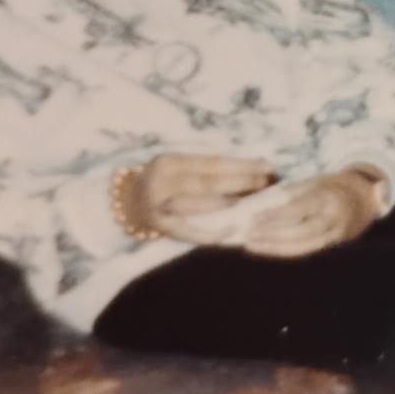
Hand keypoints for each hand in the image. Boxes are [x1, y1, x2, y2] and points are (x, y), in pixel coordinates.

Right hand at [136, 153, 276, 229]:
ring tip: (251, 202)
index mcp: (170, 161)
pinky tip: (231, 232)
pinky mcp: (160, 227)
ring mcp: (159, 205)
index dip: (241, 165)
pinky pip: (188, 231)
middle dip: (240, 182)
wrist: (127, 204)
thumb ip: (209, 169)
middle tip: (266, 184)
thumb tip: (254, 167)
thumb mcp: (181, 168)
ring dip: (226, 203)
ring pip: (197, 204)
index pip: (212, 162)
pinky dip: (210, 233)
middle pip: (207, 181)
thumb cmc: (165, 183)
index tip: (267, 166)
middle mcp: (162, 180)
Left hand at [242, 170, 383, 258]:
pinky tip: (267, 248)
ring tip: (252, 244)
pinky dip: (285, 250)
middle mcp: (333, 219)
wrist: (364, 198)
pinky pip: (306, 251)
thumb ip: (292, 193)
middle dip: (272, 235)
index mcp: (327, 199)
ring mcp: (334, 235)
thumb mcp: (315, 182)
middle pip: (300, 233)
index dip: (274, 216)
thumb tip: (262, 203)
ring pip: (302, 247)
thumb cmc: (332, 186)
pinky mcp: (332, 245)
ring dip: (275, 248)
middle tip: (249, 235)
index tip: (254, 218)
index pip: (297, 210)